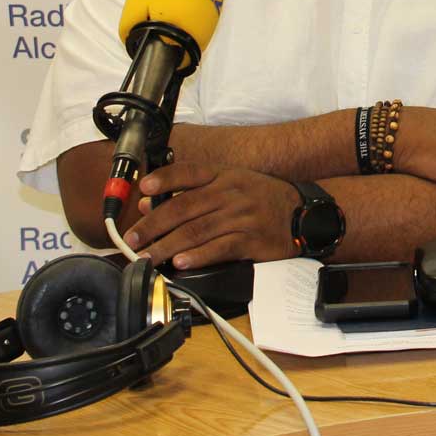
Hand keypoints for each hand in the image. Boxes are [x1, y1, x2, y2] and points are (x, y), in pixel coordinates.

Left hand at [125, 163, 301, 268]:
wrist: (303, 215)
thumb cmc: (261, 199)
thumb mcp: (231, 185)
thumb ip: (192, 192)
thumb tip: (151, 203)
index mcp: (224, 175)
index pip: (189, 172)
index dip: (164, 179)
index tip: (143, 189)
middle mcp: (231, 192)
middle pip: (184, 207)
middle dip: (153, 225)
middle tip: (132, 241)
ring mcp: (242, 216)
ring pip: (196, 231)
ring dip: (167, 246)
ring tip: (147, 258)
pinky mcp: (251, 240)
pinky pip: (220, 248)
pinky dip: (198, 256)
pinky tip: (181, 263)